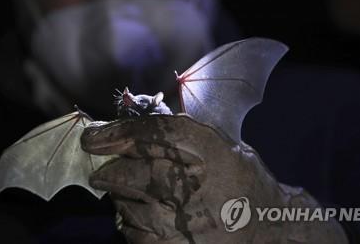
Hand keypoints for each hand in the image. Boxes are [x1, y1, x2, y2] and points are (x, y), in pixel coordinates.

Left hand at [81, 115, 346, 243]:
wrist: (267, 226)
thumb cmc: (239, 178)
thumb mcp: (219, 143)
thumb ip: (178, 133)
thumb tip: (128, 128)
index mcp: (205, 149)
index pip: (147, 135)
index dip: (113, 134)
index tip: (92, 138)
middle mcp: (190, 182)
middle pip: (127, 171)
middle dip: (105, 170)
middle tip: (101, 171)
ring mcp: (180, 219)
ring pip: (124, 202)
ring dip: (121, 197)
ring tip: (136, 197)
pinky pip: (131, 231)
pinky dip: (129, 222)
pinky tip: (145, 217)